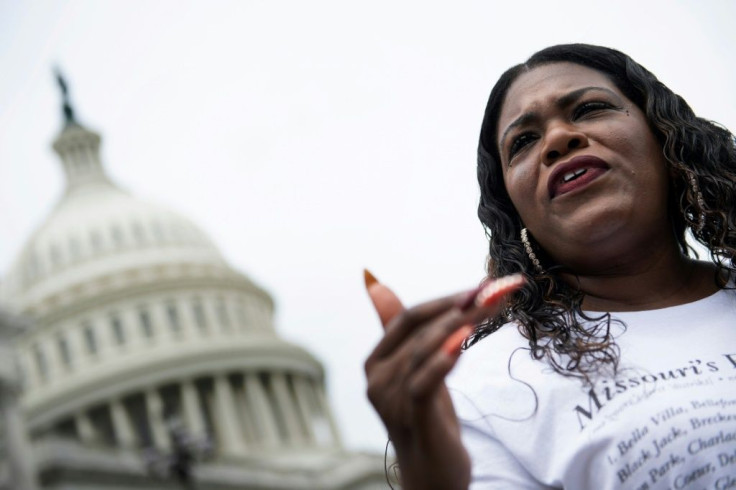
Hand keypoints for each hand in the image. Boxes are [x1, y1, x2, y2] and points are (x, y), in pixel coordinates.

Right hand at [363, 271, 523, 489]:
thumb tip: (375, 282)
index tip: (482, 287)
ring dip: (458, 325)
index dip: (444, 300)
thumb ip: (405, 331)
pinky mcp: (412, 419)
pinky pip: (423, 384)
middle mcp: (376, 379)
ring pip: (422, 350)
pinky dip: (441, 361)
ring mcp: (390, 400)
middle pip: (417, 329)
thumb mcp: (417, 370)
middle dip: (457, 306)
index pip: (408, 318)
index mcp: (375, 362)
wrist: (431, 477)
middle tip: (495, 291)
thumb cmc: (426, 419)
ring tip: (487, 308)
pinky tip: (462, 344)